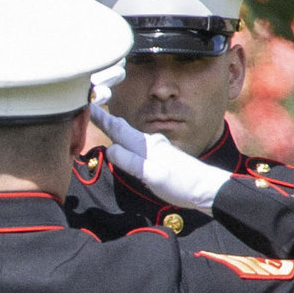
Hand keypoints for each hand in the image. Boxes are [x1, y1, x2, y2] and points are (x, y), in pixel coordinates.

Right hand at [90, 102, 228, 212]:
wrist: (207, 188)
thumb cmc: (181, 184)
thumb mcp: (153, 175)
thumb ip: (131, 162)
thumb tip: (110, 149)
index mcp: (145, 146)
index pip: (116, 129)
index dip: (100, 117)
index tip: (86, 104)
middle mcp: (149, 143)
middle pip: (122, 128)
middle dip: (105, 119)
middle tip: (89, 110)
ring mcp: (156, 149)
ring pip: (129, 135)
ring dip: (114, 128)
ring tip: (103, 123)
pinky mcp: (160, 157)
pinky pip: (136, 144)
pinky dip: (125, 139)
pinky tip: (125, 143)